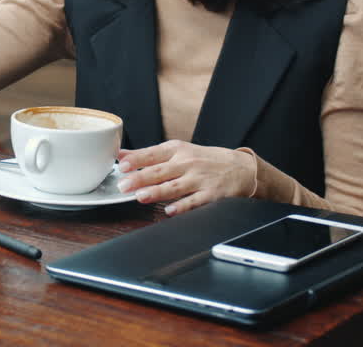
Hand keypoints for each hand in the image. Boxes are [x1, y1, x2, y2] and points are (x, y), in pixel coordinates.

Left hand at [116, 140, 255, 215]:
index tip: (122, 165)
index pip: (153, 154)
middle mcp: (187, 163)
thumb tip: (121, 156)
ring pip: (175, 186)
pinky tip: (170, 211)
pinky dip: (182, 207)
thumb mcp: (179, 151)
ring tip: (140, 196)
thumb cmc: (204, 160)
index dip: (137, 159)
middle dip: (141, 178)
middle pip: (161, 171)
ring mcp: (200, 179)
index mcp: (177, 150)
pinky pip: (195, 202)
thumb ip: (150, 155)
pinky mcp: (212, 195)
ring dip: (157, 192)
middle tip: (123, 185)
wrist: (241, 168)